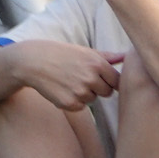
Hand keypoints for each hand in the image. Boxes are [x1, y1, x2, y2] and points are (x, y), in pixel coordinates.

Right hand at [10, 40, 126, 111]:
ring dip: (83, 94)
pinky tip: (61, 89)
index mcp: (98, 63)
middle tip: (79, 77)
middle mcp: (91, 78)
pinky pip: (80, 107)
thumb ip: (107, 56)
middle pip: (107, 92)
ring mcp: (80, 92)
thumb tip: (126, 56)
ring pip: (92, 99)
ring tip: (68, 81)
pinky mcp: (69, 103)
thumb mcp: (84, 51)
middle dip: (97, 88)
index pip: (117, 80)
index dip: (107, 79)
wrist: (32, 62)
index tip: (96, 75)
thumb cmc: (60, 54)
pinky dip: (72, 101)